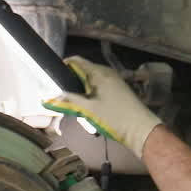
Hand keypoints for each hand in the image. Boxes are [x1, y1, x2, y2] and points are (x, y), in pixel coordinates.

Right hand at [43, 57, 161, 157]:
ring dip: (81, 94)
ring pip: (90, 82)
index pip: (77, 61)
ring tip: (77, 109)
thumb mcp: (89, 110)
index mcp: (99, 73)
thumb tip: (50, 98)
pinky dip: (90, 98)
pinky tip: (90, 112)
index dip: (63, 66)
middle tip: (64, 99)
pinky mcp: (117, 91)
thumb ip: (69, 101)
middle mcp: (106, 73)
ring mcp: (113, 81)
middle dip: (71, 84)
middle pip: (83, 72)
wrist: (140, 129)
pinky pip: (98, 90)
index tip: (53, 79)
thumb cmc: (115, 118)